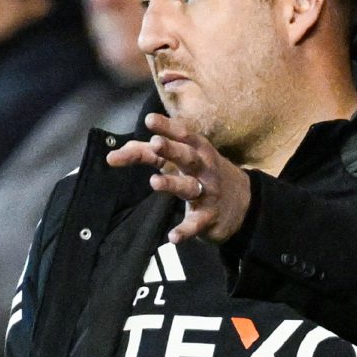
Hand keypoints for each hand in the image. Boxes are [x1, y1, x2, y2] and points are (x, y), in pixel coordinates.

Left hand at [105, 114, 251, 244]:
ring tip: (154, 182)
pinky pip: (196, 224)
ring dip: (173, 184)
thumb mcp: (180, 159)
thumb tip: (112, 155)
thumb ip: (146, 154)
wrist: (244, 204)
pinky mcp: (208, 218)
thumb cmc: (201, 174)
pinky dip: (185, 230)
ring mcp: (207, 193)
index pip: (181, 135)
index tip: (149, 120)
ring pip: (189, 187)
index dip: (166, 127)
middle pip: (187, 156)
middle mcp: (203, 168)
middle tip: (155, 143)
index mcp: (196, 149)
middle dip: (172, 149)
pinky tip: (173, 237)